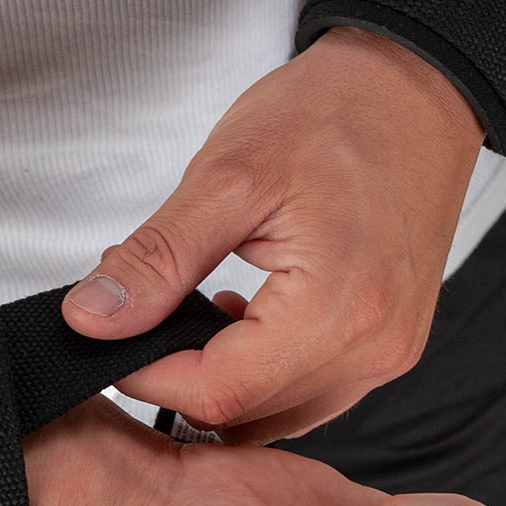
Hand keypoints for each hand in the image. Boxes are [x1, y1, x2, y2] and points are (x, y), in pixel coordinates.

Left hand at [60, 26, 487, 444]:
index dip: (147, 375)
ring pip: (271, 414)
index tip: (111, 338)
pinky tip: (240, 320)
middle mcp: (373, 347)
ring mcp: (387, 355)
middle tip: (146, 309)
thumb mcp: (225, 178)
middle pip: (242, 412)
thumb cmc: (332, 115)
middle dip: (177, 373)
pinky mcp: (387, 348)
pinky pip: (306, 394)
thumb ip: (156, 260)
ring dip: (218, 378)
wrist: (412, 92)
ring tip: (193, 308)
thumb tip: (92, 320)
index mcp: (338, 308)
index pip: (216, 392)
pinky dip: (259, 373)